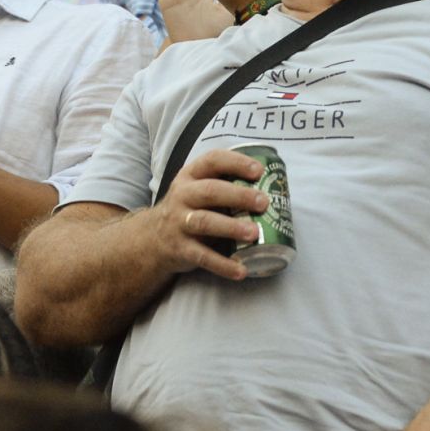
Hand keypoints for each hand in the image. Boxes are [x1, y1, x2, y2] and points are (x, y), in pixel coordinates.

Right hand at [145, 148, 271, 280]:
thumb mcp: (201, 188)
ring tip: (254, 233)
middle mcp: (182, 195)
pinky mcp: (179, 249)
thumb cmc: (192, 207)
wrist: (153, 238)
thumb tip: (276, 188)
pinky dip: (223, 264)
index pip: (213, 160)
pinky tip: (241, 270)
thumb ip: (228, 185)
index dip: (236, 163)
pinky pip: (202, 257)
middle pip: (210, 191)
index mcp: (192, 175)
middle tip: (264, 203)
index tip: (259, 171)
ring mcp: (178, 222)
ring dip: (231, 227)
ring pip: (204, 222)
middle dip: (238, 195)